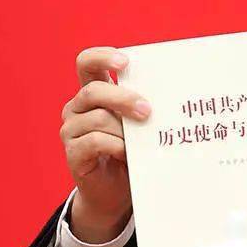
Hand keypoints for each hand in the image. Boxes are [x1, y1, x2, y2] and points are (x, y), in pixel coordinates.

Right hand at [59, 47, 149, 242]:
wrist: (117, 189)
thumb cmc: (133, 149)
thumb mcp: (139, 124)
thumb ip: (143, 106)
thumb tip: (174, 93)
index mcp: (94, 92)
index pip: (87, 62)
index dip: (102, 57)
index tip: (125, 61)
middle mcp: (78, 108)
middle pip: (93, 90)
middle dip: (123, 98)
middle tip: (148, 111)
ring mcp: (72, 130)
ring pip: (98, 118)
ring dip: (124, 129)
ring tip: (140, 140)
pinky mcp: (73, 152)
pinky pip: (94, 141)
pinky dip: (115, 146)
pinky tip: (127, 154)